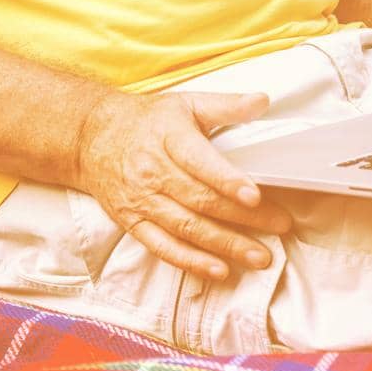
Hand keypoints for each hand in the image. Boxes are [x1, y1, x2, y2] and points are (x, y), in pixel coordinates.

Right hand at [76, 87, 292, 281]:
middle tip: (279, 226)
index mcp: (168, 137)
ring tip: (260, 256)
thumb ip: (226, 105)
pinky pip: (163, 247)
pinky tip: (219, 270)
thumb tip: (262, 100)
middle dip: (242, 218)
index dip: (227, 180)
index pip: (199, 161)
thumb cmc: (148, 120)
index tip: (255, 195)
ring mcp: (141, 200)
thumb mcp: (186, 102)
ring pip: (186, 228)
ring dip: (225, 245)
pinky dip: (191, 262)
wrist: (92, 138)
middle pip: (200, 200)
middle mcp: (152, 171)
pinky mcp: (133, 223)